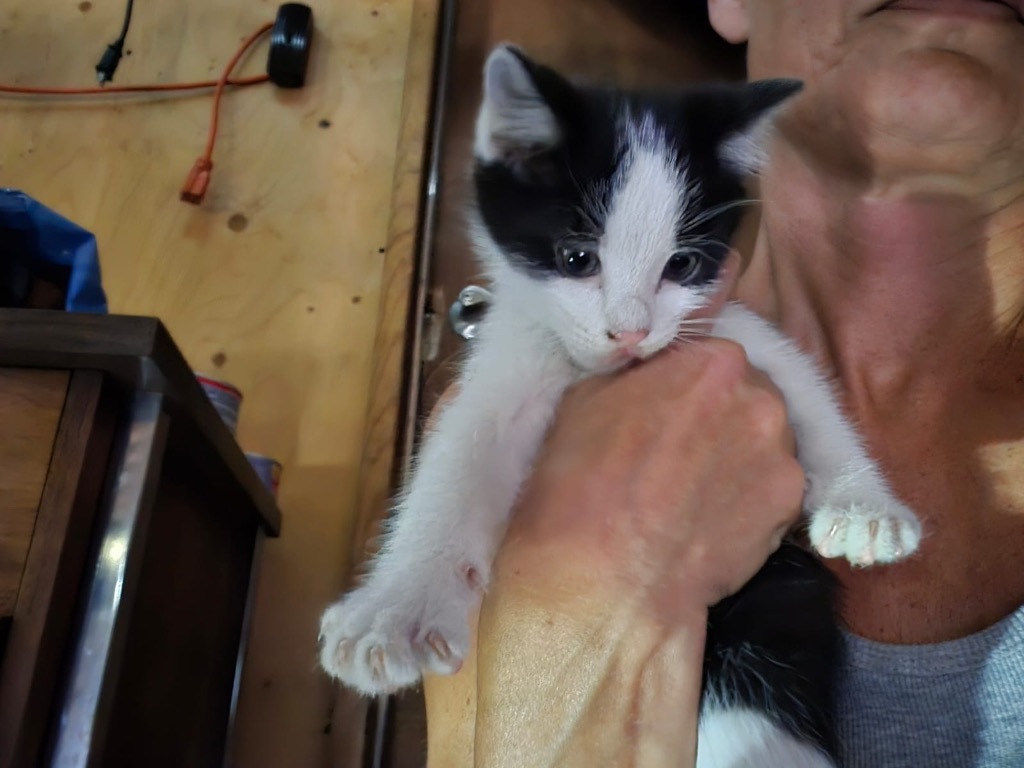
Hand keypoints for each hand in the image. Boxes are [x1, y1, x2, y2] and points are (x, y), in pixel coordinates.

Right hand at [501, 333, 804, 619]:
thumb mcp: (586, 396)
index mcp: (712, 360)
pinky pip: (771, 490)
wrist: (605, 576)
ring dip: (738, 456)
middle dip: (719, 416)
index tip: (668, 409)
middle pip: (747, 395)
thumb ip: (638, 374)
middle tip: (682, 451)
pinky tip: (713, 520)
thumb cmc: (581, 482)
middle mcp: (761, 397)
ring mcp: (783, 455)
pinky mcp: (791, 508)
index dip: (685, 384)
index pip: (708, 355)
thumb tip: (653, 375)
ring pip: (764, 442)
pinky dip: (748, 500)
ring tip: (696, 492)